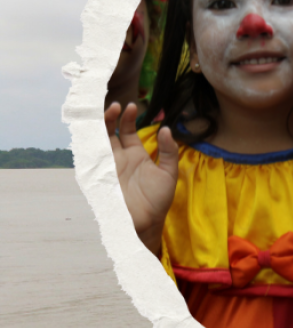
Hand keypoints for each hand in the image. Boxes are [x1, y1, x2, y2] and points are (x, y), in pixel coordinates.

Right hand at [105, 102, 178, 255]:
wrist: (146, 222)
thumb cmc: (158, 200)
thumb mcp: (169, 172)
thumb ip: (169, 151)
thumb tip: (167, 129)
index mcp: (135, 154)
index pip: (127, 130)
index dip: (128, 117)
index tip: (132, 106)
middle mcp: (119, 158)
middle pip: (109, 131)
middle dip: (110, 117)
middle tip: (116, 106)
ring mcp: (108, 165)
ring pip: (98, 140)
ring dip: (99, 126)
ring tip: (106, 111)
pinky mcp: (99, 175)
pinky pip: (90, 156)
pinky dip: (87, 142)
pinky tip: (90, 129)